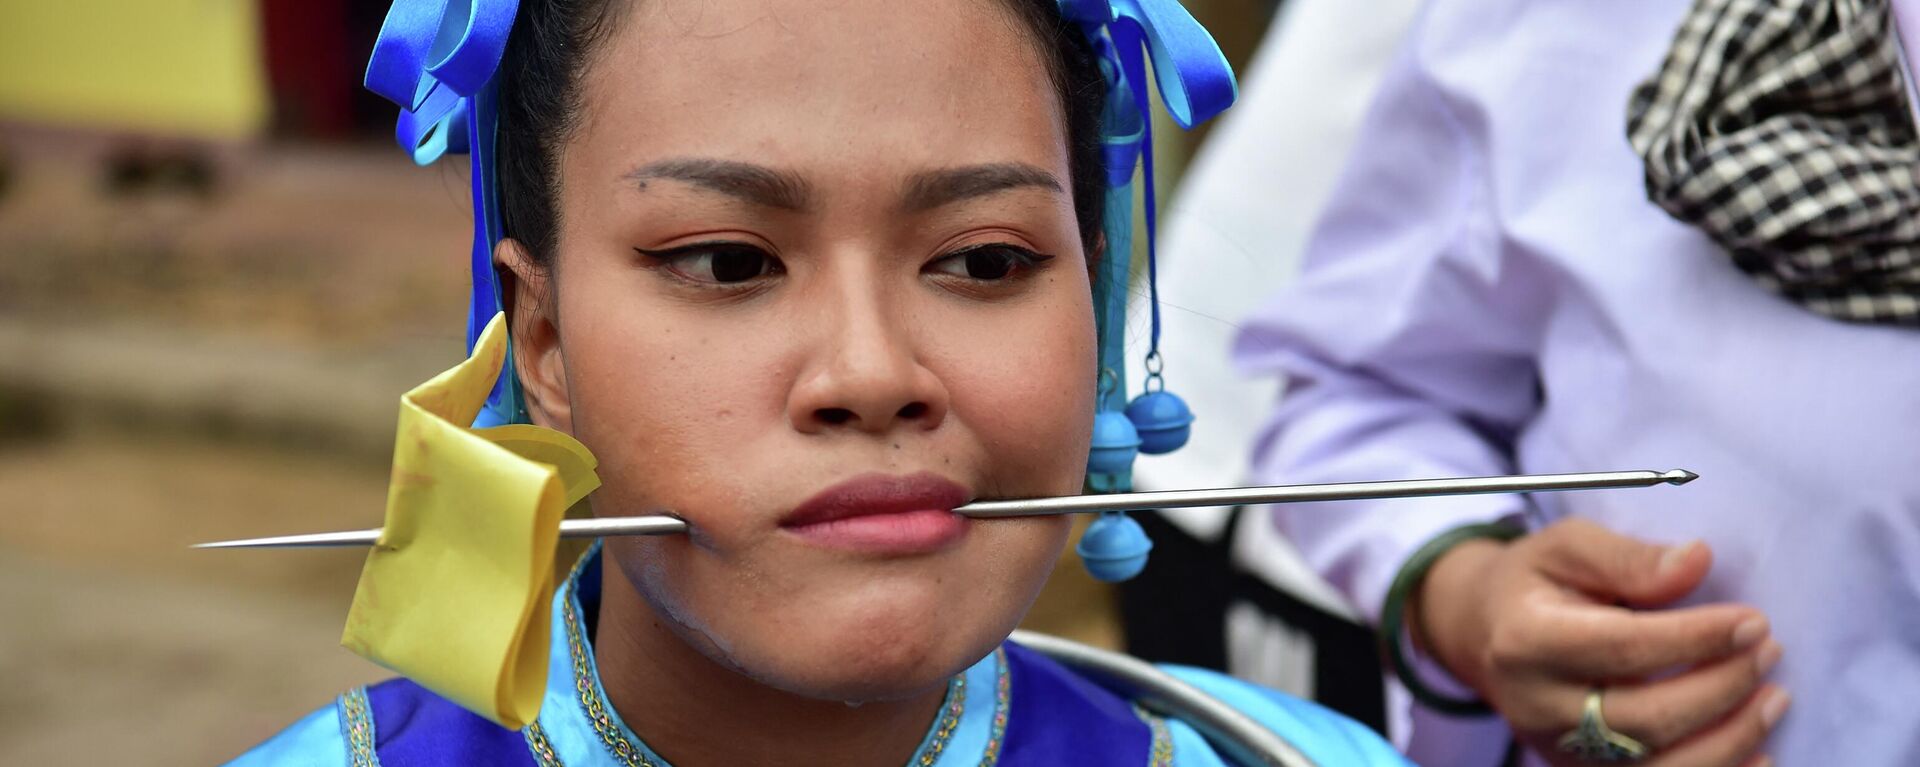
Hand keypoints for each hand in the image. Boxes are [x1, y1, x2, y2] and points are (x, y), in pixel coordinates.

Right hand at [1415, 518, 1788, 765]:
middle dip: (1721, 688)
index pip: (1622, 648)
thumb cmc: (1534, 583)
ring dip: (1729, 739)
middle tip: (1768, 651)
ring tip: (1774, 698)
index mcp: (1527, 640)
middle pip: (1643, 717)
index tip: (1753, 621)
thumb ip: (1629, 556)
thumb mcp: (1567, 547)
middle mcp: (1536, 705)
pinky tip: (1759, 755)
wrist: (1483, 634)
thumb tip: (1697, 561)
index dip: (1696, 639)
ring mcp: (1557, 748)